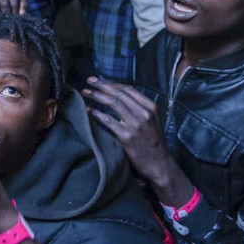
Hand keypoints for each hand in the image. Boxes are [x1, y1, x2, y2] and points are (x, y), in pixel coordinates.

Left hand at [81, 77, 193, 205]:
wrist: (158, 163)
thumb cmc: (152, 141)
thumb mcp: (152, 120)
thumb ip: (139, 107)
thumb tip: (118, 95)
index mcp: (150, 107)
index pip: (128, 89)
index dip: (112, 84)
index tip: (99, 81)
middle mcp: (144, 113)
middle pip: (119, 94)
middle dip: (101, 85)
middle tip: (89, 81)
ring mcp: (135, 125)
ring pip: (113, 103)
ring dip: (96, 95)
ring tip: (85, 92)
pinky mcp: (127, 137)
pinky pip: (107, 121)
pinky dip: (96, 113)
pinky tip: (88, 110)